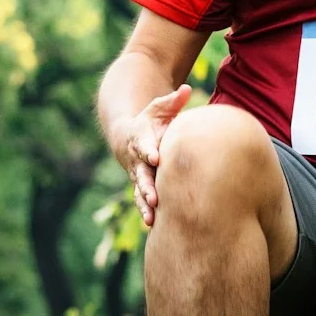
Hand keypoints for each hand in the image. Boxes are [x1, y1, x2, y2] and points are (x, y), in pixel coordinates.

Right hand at [112, 84, 192, 226]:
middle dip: (146, 186)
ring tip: (151, 219)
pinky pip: (142, 201)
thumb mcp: (159, 108)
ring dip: (144, 205)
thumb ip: (172, 101)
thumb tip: (187, 88)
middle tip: (154, 197)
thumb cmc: (151, 120)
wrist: (129, 136)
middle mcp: (137, 160)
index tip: (155, 157)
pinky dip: (147, 212)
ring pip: (139, 192)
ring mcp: (138, 175)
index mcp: (141, 140)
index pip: (144, 145)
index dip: (149, 151)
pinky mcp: (142, 186)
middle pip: (140, 175)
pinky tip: (154, 227)